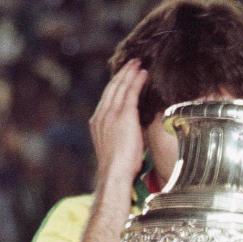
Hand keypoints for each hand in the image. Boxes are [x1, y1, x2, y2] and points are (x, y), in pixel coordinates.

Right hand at [90, 59, 147, 187]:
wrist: (115, 174)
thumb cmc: (119, 170)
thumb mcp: (116, 150)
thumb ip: (120, 138)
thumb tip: (131, 139)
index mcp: (98, 123)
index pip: (107, 99)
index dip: (116, 86)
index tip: (123, 77)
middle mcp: (101, 115)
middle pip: (112, 88)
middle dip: (122, 74)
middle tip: (131, 63)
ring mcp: (111, 114)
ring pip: (120, 87)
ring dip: (129, 73)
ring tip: (137, 63)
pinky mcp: (123, 116)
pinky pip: (130, 92)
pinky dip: (136, 81)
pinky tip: (143, 73)